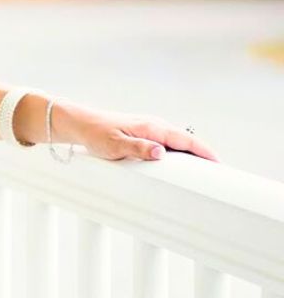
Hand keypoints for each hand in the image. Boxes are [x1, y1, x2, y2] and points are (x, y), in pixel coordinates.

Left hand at [57, 100, 221, 163]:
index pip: (185, 139)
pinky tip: (180, 163)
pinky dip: (178, 152)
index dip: (203, 151)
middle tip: (217, 173)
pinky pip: (168, 143)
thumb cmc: (95, 134)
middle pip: (186, 140)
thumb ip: (137, 148)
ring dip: (191, 154)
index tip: (218, 163)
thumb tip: (160, 152)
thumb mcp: (114, 144)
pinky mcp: (144, 134)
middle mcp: (154, 126)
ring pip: (178, 142)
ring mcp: (150, 129)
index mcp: (151, 127)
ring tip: (203, 172)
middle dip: (202, 154)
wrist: (81, 124)